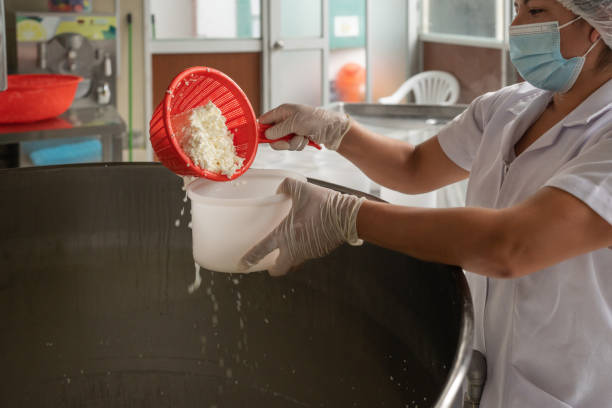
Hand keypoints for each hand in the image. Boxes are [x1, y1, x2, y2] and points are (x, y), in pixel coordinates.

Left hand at [239, 178, 365, 275]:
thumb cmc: (323, 204)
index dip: (250, 259)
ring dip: (289, 259)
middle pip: (279, 269)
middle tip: (270, 264)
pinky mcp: (320, 251)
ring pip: (294, 263)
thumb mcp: (302, 189)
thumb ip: (286, 186)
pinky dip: (303, 251)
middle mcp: (295, 249)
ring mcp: (308, 253)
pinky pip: (307, 255)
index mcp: (285, 235)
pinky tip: (306, 239)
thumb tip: (279, 189)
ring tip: (288, 249)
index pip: (262, 251)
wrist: (348, 216)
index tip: (242, 265)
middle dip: (272, 269)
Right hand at [260, 104, 350, 150]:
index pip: (265, 120)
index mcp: (283, 111)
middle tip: (287, 141)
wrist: (334, 130)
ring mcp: (292, 130)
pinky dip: (299, 145)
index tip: (261, 138)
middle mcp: (286, 120)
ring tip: (302, 138)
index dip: (261, 129)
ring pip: (282, 143)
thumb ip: (278, 129)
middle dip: (280, 141)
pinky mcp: (298, 138)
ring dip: (292, 143)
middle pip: (272, 135)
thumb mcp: (295, 123)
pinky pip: (292, 146)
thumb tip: (266, 134)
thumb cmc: (317, 120)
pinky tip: (307, 140)